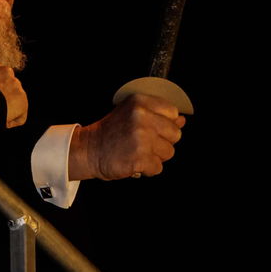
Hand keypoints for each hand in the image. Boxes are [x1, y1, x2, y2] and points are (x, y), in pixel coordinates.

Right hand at [67, 93, 183, 179]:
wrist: (88, 150)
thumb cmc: (112, 132)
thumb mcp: (132, 114)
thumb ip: (158, 115)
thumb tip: (182, 120)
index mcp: (140, 102)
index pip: (173, 112)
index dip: (166, 124)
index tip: (153, 128)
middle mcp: (142, 117)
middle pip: (175, 134)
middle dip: (163, 142)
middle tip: (144, 143)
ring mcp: (142, 138)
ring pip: (169, 152)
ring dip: (155, 156)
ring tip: (138, 152)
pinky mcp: (140, 157)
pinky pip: (158, 167)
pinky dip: (148, 169)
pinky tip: (134, 162)